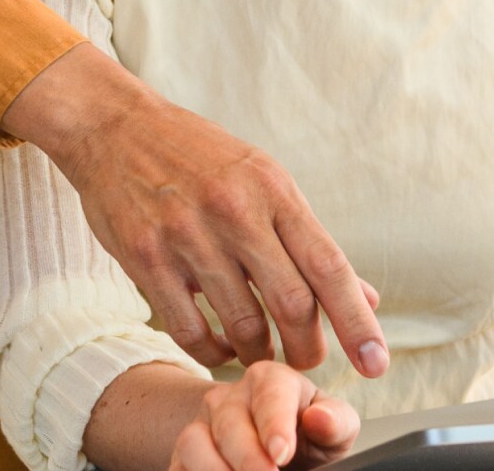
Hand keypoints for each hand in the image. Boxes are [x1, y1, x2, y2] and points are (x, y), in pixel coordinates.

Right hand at [2, 43, 389, 375]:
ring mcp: (187, 234)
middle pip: (291, 304)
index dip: (357, 321)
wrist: (116, 127)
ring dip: (258, 353)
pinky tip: (217, 345)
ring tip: (259, 353)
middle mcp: (234, 209)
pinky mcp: (146, 257)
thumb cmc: (198, 157)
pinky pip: (189, 331)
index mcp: (272, 188)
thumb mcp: (262, 181)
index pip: (329, 265)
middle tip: (307, 363)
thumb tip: (367, 298)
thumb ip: (308, 242)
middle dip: (307, 349)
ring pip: (242, 325)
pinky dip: (211, 352)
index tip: (376, 365)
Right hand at [171, 361, 360, 470]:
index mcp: (269, 379)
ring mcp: (201, 425)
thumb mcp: (335, 429)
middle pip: (228, 422)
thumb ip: (335, 422)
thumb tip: (319, 419)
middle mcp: (229, 397)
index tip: (281, 453)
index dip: (274, 424)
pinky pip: (176, 466)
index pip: (269, 394)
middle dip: (247, 458)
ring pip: (193, 443)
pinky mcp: (182, 455)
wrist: (279, 455)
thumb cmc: (310, 436)